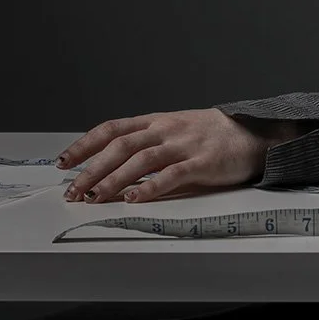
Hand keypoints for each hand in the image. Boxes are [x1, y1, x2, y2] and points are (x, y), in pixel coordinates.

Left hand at [56, 107, 285, 204]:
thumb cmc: (213, 136)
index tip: (63, 162)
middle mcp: (167, 129)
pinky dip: (151, 187)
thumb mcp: (177, 130)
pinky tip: (135, 199)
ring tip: (95, 198)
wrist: (255, 133)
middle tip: (72, 190)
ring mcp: (184, 144)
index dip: (85, 144)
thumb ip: (150, 143)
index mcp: (158, 121)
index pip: (113, 129)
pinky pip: (172, 174)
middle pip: (121, 145)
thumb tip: (112, 165)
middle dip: (92, 168)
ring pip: (141, 159)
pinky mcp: (202, 162)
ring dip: (114, 180)